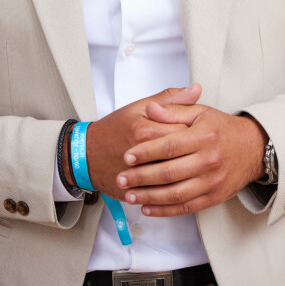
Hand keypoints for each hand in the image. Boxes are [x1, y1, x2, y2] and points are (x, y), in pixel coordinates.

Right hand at [83, 84, 201, 198]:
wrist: (86, 154)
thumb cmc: (113, 129)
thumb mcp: (139, 107)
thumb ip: (170, 99)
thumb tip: (196, 89)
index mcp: (148, 129)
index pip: (185, 130)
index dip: (195, 131)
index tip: (197, 130)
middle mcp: (145, 153)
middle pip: (183, 155)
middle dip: (194, 154)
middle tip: (195, 150)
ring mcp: (140, 174)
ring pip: (176, 178)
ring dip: (187, 174)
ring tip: (190, 167)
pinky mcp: (136, 190)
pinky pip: (163, 195)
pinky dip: (173, 193)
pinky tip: (180, 186)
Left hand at [115, 102, 266, 216]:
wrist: (253, 148)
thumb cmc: (222, 128)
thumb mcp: (200, 112)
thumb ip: (173, 109)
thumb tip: (151, 108)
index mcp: (203, 137)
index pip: (168, 146)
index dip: (145, 152)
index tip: (127, 156)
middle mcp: (208, 160)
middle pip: (169, 172)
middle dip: (141, 177)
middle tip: (121, 178)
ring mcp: (212, 181)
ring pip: (175, 194)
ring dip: (149, 197)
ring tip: (129, 195)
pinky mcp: (214, 197)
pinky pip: (186, 207)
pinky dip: (165, 210)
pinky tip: (148, 208)